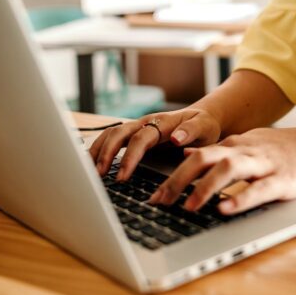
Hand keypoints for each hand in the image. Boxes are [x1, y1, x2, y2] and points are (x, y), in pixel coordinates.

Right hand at [87, 107, 221, 179]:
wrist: (203, 119)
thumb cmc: (204, 126)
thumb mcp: (205, 128)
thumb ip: (192, 132)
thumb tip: (177, 137)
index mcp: (162, 122)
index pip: (140, 139)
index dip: (129, 157)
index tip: (122, 176)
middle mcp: (146, 122)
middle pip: (119, 133)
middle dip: (107, 154)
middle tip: (99, 175)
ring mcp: (138, 127)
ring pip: (111, 133)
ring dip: (99, 150)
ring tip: (90, 171)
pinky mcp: (134, 133)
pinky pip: (112, 137)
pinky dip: (100, 148)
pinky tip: (92, 162)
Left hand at [148, 121, 295, 214]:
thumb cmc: (283, 149)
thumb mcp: (246, 144)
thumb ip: (217, 150)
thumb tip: (185, 153)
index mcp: (234, 145)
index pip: (195, 157)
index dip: (171, 176)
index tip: (153, 196)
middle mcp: (245, 151)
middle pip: (204, 159)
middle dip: (178, 180)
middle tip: (159, 202)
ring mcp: (264, 164)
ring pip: (229, 169)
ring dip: (205, 188)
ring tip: (188, 207)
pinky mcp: (284, 179)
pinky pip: (259, 189)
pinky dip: (240, 198)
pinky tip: (225, 209)